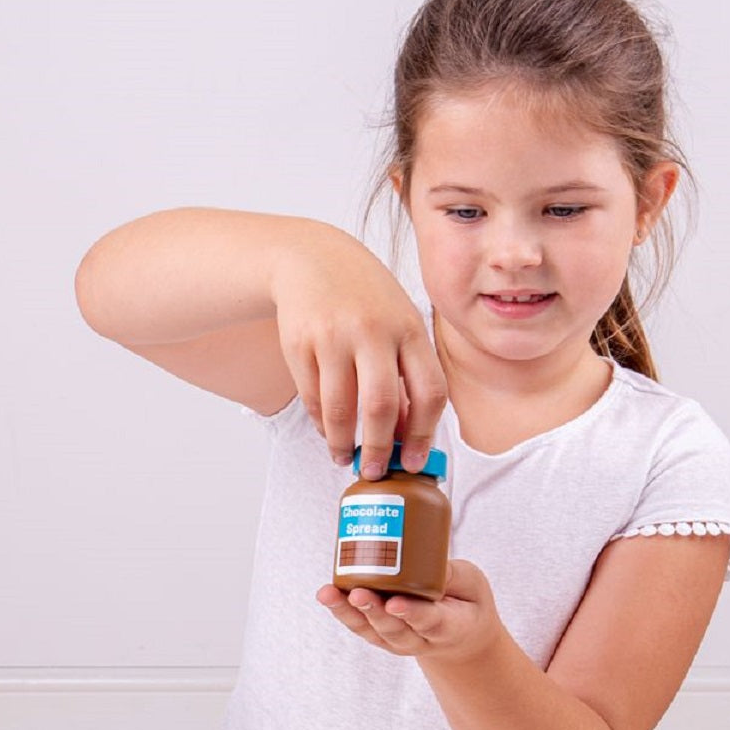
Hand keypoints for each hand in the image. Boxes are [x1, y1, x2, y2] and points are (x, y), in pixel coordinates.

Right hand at [272, 225, 446, 477]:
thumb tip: (405, 435)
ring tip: (344, 456)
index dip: (423, 434)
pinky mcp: (300, 343)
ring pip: (340, 409)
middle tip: (374, 471)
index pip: (430, 391)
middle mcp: (374, 331)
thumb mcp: (399, 322)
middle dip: (379, 449)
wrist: (311, 258)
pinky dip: (321, 423)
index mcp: (410, 328)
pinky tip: (327, 430)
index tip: (413, 461)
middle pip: (382, 406)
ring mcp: (334, 336)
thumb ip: (407, 372)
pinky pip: (313, 397)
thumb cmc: (365, 299)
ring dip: (342, 443)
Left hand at [316, 560, 502, 661]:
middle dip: (373, 611)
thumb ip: (451, 573)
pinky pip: (359, 624)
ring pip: (369, 629)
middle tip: (358, 594)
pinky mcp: (379, 633)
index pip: (430, 623)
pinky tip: (327, 594)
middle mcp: (420, 640)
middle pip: (393, 629)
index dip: (411, 613)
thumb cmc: (466, 603)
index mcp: (449, 628)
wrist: (458, 636)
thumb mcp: (472, 584)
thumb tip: (420, 556)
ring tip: (328, 594)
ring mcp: (396, 640)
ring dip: (347, 611)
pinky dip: (341, 610)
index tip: (395, 604)